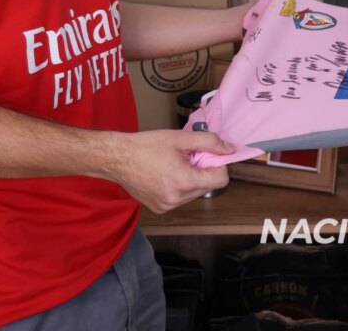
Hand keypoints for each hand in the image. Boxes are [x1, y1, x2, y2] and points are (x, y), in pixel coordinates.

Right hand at [108, 130, 233, 212]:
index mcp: (184, 182)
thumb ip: (209, 142)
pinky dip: (179, 187)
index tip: (207, 154)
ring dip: (191, 179)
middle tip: (187, 157)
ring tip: (173, 165)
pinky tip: (165, 175)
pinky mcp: (159, 209)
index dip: (218, 164)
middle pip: (208, 186)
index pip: (221, 180)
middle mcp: (177, 199)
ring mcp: (167, 206)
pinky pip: (181, 198)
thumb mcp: (181, 138)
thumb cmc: (146, 146)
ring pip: (195, 193)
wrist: (117, 158)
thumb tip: (230, 150)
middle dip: (203, 171)